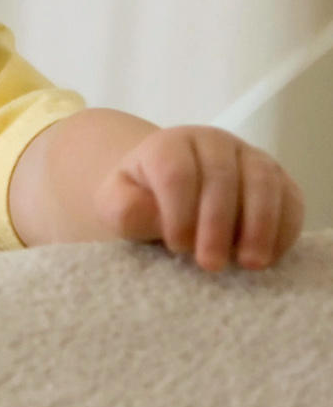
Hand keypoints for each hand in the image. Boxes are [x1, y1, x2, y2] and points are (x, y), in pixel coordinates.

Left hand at [94, 126, 304, 270]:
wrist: (166, 191)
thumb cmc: (141, 200)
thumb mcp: (116, 205)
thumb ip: (125, 209)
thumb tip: (153, 214)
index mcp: (169, 145)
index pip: (176, 172)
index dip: (178, 212)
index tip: (177, 246)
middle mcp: (211, 142)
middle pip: (220, 177)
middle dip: (216, 225)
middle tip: (210, 264)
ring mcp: (247, 156)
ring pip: (261, 182)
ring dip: (258, 225)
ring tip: (248, 263)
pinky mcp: (276, 177)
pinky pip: (289, 196)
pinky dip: (284, 226)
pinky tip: (268, 255)